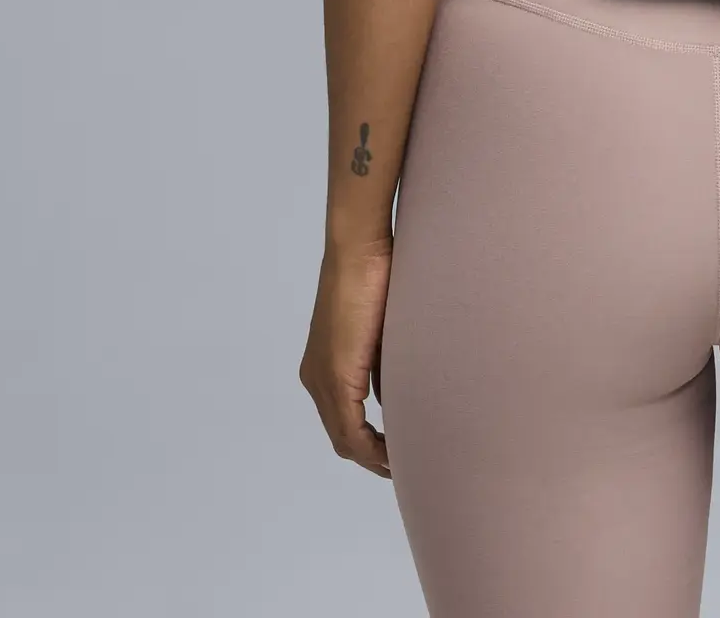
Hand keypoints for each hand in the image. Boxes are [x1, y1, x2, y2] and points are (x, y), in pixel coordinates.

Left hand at [299, 236, 394, 477]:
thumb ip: (382, 366)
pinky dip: (371, 446)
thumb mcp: (382, 331)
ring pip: (344, 438)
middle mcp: (317, 377)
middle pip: (342, 437)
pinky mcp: (336, 374)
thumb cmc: (376, 277)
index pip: (344, 422)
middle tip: (402, 470)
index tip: (397, 454)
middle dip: (372, 458)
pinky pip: (350, 429)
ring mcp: (322, 378)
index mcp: (325, 366)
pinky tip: (393, 450)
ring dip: (373, 456)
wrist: (359, 248)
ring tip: (402, 465)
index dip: (369, 445)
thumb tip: (393, 397)